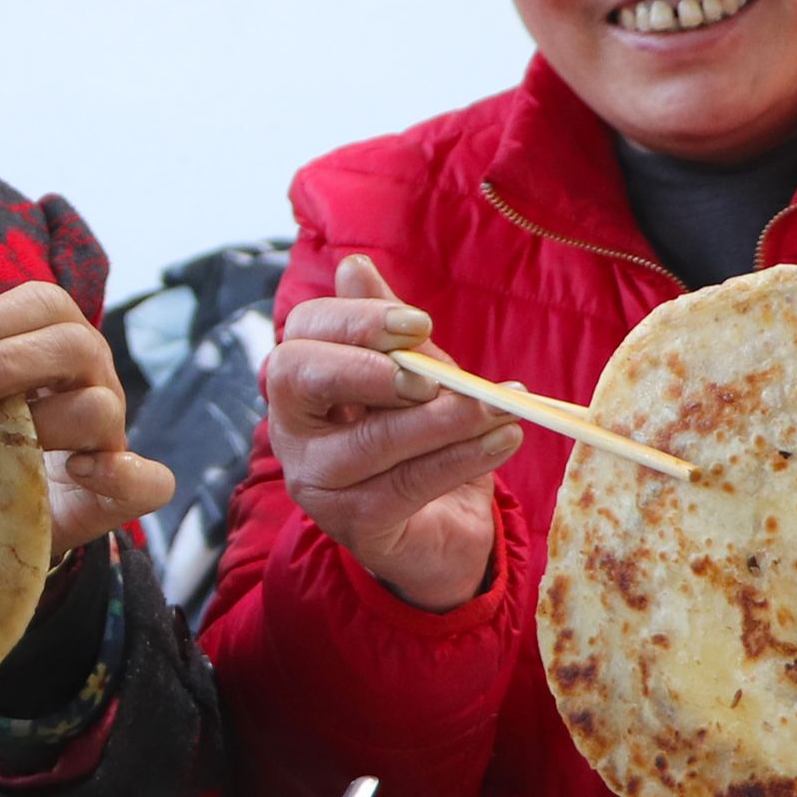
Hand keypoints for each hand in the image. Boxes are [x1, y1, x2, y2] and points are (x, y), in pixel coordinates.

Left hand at [0, 283, 175, 557]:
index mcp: (57, 340)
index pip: (44, 302)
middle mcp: (93, 378)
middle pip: (74, 344)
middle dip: (6, 363)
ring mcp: (112, 433)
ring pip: (100, 407)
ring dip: (45, 419)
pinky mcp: (122, 490)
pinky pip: (149, 480)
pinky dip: (119, 473)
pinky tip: (75, 470)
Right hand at [260, 255, 515, 610]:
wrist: (443, 529)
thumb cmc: (422, 440)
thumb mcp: (414, 374)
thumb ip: (389, 330)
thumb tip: (354, 266)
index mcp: (302, 382)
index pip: (302, 331)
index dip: (355, 319)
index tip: (419, 324)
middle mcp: (292, 430)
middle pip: (298, 376)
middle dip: (368, 368)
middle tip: (431, 377)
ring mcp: (317, 481)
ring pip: (369, 440)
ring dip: (444, 420)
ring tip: (499, 407)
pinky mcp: (356, 525)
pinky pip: (408, 485)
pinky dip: (462, 459)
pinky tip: (503, 440)